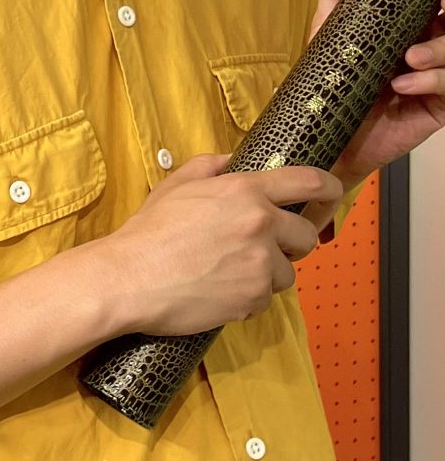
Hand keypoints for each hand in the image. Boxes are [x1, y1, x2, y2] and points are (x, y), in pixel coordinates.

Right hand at [97, 154, 343, 336]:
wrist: (128, 279)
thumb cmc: (147, 234)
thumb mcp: (175, 186)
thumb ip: (208, 168)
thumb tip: (230, 161)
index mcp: (244, 190)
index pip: (310, 181)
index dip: (329, 188)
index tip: (332, 195)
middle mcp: (260, 223)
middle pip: (306, 235)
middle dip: (291, 244)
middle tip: (263, 249)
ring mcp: (260, 263)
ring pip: (286, 272)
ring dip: (266, 275)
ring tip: (229, 274)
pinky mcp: (253, 297)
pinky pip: (264, 299)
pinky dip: (247, 299)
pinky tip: (218, 292)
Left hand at [312, 0, 444, 183]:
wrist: (322, 135)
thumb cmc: (329, 82)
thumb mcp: (328, 26)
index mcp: (411, 23)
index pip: (441, 0)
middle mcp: (430, 46)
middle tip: (443, 9)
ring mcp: (436, 76)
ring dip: (443, 50)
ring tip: (410, 59)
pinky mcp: (439, 105)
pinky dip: (433, 81)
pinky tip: (404, 85)